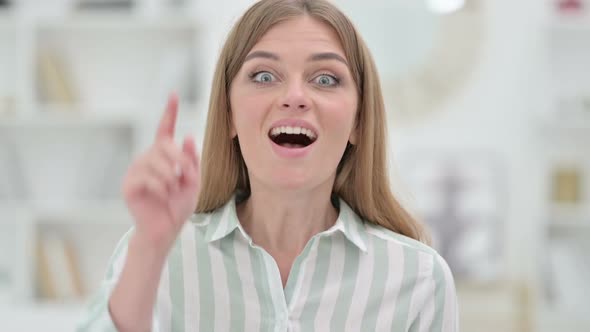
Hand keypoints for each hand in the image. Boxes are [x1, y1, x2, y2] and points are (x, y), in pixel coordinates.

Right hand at [121, 93, 199, 250]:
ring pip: (156, 162)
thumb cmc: (178, 206)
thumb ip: (192, 160)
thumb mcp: (193, 182)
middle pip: (163, 145)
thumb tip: (188, 137)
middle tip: (186, 177)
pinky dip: (160, 188)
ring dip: (171, 177)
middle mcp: (148, 159)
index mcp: (164, 156)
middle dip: (180, 160)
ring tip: (172, 190)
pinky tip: (161, 196)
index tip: (174, 94)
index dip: (169, 112)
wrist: (167, 230)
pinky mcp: (129, 185)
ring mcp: (136, 171)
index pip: (165, 129)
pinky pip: (147, 178)